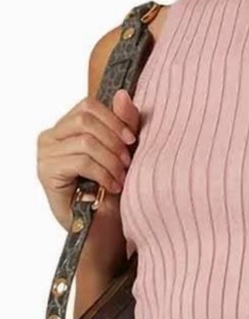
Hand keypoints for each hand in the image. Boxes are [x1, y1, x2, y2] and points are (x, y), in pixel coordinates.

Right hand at [36, 89, 139, 229]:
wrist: (104, 225)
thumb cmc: (112, 186)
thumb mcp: (124, 149)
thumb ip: (123, 122)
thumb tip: (123, 93)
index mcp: (68, 126)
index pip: (88, 105)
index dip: (114, 119)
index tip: (132, 139)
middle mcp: (51, 136)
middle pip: (86, 119)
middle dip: (113, 140)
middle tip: (127, 161)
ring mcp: (45, 154)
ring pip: (86, 141)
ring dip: (111, 160)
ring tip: (121, 176)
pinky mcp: (47, 173)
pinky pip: (80, 162)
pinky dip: (103, 173)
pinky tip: (112, 186)